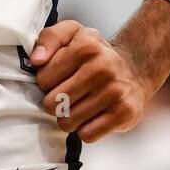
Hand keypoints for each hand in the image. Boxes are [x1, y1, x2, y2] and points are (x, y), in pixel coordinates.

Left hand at [28, 19, 148, 142]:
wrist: (134, 71)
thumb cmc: (95, 54)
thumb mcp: (72, 34)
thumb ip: (49, 39)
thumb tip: (36, 60)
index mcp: (86, 46)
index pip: (43, 79)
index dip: (46, 82)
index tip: (58, 78)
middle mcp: (102, 68)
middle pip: (52, 104)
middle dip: (55, 103)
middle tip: (67, 94)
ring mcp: (115, 92)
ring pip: (67, 122)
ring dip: (69, 118)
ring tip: (80, 105)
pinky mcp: (124, 113)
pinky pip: (87, 135)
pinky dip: (86, 130)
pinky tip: (93, 116)